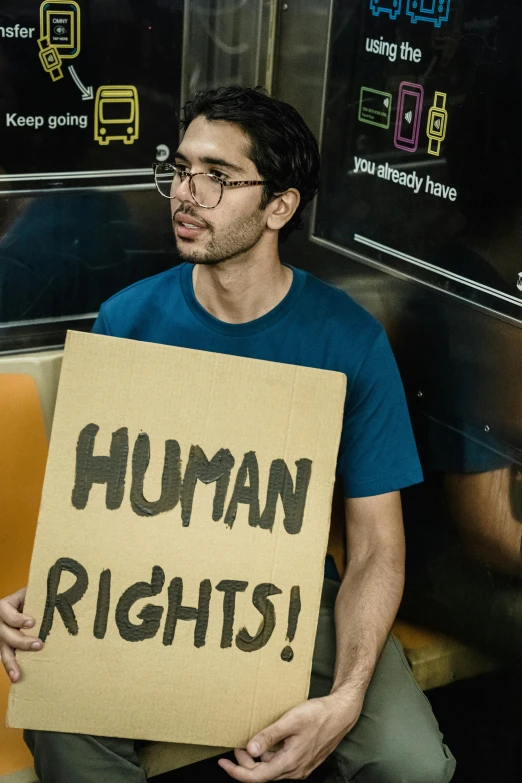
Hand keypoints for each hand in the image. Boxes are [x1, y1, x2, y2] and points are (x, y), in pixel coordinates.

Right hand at [0, 588, 42, 682]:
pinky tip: (17, 678)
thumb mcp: (36, 592)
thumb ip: (44, 596)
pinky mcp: (6, 646)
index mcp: (6, 606)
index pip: (8, 614)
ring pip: (4, 650)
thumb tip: (65, 595)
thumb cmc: (35, 596)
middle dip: (21, 642)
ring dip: (11, 663)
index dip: (18, 619)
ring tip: (17, 675)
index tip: (32, 623)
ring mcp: (2, 635)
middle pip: (5, 634)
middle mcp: (0, 622)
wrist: (31, 601)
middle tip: (39, 645)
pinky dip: (12, 668)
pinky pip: (8, 657)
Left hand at [218, 692, 361, 780]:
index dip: (237, 772)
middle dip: (245, 764)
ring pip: (273, 769)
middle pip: (263, 774)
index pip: (257, 777)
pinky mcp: (304, 760)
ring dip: (258, 759)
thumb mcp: (291, 721)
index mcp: (290, 762)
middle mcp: (295, 770)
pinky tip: (267, 742)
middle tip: (235, 747)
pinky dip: (270, 756)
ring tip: (248, 743)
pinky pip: (282, 763)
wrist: (342, 713)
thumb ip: (270, 736)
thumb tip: (251, 750)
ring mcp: (301, 766)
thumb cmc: (318, 715)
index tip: (223, 763)